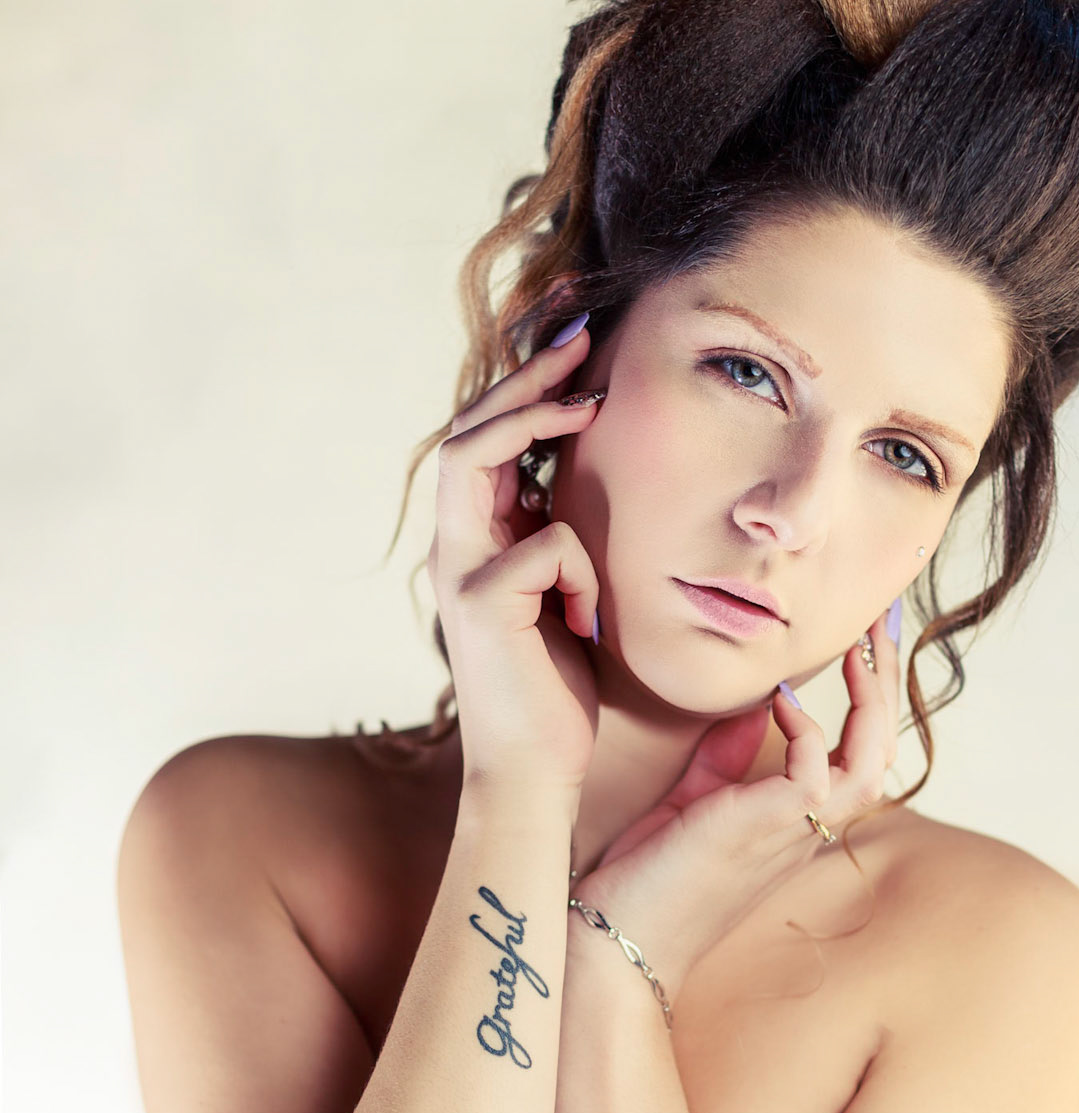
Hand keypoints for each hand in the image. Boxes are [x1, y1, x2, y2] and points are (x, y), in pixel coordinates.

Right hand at [426, 319, 603, 797]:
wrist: (534, 774)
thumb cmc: (556, 693)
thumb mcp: (566, 600)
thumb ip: (559, 544)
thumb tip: (581, 487)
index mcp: (477, 543)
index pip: (487, 440)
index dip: (526, 387)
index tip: (578, 347)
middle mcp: (455, 548)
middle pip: (471, 428)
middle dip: (527, 375)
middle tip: (581, 338)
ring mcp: (460, 573)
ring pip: (477, 457)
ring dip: (535, 420)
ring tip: (588, 404)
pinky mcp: (480, 606)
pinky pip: (546, 546)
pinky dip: (582, 572)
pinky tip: (589, 620)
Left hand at [568, 615, 902, 992]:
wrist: (616, 940)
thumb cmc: (649, 880)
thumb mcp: (692, 803)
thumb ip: (725, 758)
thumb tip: (752, 707)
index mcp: (795, 822)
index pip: (860, 755)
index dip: (871, 698)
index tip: (865, 641)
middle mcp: (806, 829)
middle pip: (880, 751)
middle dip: (886, 683)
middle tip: (881, 622)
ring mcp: (790, 833)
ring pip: (870, 765)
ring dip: (871, 701)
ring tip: (859, 648)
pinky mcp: (762, 830)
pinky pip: (814, 773)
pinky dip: (806, 728)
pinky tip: (780, 699)